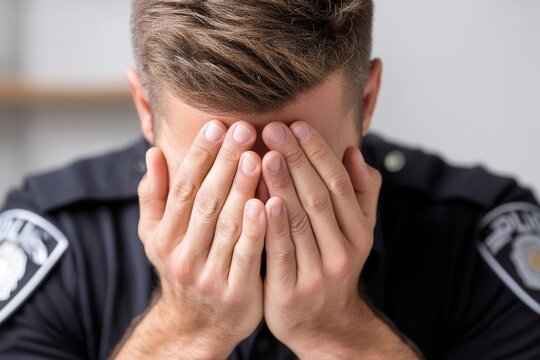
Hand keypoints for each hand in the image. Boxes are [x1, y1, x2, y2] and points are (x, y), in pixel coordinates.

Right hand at [125, 121, 264, 357]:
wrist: (197, 324)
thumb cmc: (182, 266)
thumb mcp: (156, 236)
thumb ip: (154, 196)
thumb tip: (153, 153)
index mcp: (164, 236)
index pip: (182, 188)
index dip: (199, 156)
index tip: (216, 126)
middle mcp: (183, 254)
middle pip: (206, 202)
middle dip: (224, 163)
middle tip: (242, 130)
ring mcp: (208, 275)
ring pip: (227, 225)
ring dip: (242, 189)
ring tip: (257, 156)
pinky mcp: (235, 292)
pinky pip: (246, 256)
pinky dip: (255, 230)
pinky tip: (267, 203)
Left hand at [260, 121, 381, 356]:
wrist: (324, 325)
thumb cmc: (333, 267)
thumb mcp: (356, 233)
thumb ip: (359, 193)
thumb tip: (354, 152)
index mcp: (359, 232)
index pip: (338, 184)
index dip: (319, 153)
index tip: (298, 125)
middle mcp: (343, 251)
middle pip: (318, 197)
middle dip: (296, 160)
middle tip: (274, 129)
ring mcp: (318, 273)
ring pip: (299, 221)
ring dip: (282, 185)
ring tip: (264, 154)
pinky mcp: (292, 290)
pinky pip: (280, 251)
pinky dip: (273, 224)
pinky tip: (261, 198)